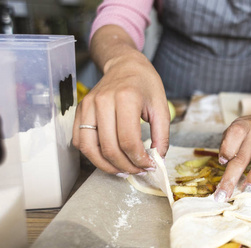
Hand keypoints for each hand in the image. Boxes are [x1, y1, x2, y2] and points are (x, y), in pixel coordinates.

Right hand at [73, 51, 169, 176]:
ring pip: (89, 147)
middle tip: (139, 171)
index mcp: (126, 98)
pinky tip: (108, 160)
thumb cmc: (145, 84)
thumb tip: (158, 160)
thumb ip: (161, 135)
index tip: (150, 166)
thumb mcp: (161, 107)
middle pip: (109, 147)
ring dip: (106, 166)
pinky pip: (79, 140)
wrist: (125, 64)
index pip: (128, 141)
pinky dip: (92, 155)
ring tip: (123, 171)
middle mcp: (103, 101)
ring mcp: (88, 105)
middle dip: (126, 166)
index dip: (139, 160)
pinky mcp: (80, 110)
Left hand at [214, 109, 250, 201]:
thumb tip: (224, 162)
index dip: (227, 147)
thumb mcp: (237, 130)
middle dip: (233, 176)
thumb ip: (229, 143)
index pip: (235, 132)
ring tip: (248, 190)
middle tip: (224, 194)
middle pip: (245, 152)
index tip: (222, 162)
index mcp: (245, 125)